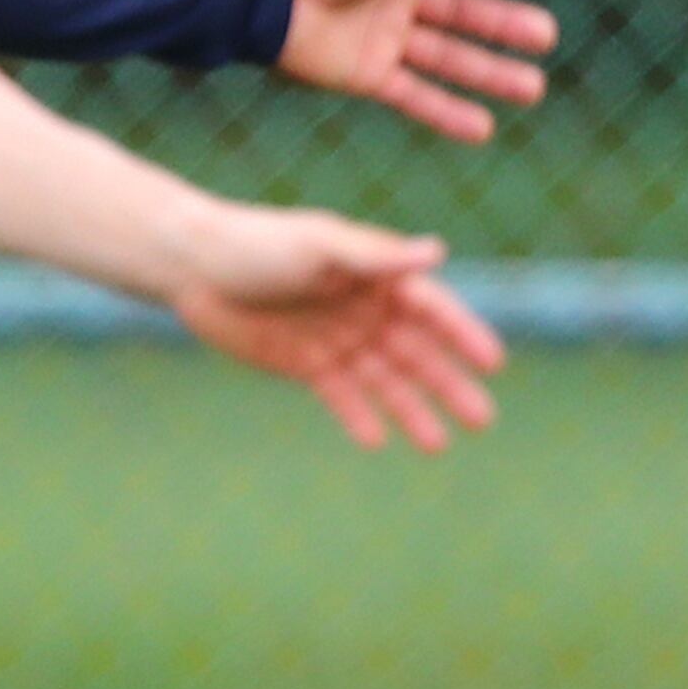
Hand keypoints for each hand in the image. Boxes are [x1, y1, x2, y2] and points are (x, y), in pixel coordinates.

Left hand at [165, 205, 502, 451]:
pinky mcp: (307, 364)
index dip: (463, 333)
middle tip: (483, 419)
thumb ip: (375, 255)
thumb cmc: (258, 243)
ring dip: (412, 410)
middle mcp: (364, 309)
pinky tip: (378, 439)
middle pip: (417, 352)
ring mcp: (338, 338)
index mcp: (375, 273)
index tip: (493, 362)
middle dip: (449, 384)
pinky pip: (341, 396)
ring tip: (438, 445)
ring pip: (385, 381)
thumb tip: (438, 250)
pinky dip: (359, 416)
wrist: (194, 266)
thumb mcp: (318, 245)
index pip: (431, 307)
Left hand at [280, 0, 556, 142]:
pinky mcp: (364, 72)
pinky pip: (413, 95)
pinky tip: (484, 128)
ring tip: (534, 88)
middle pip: (459, 10)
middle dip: (502, 24)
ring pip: (446, 56)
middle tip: (546, 36)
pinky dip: (446, 113)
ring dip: (489, 72)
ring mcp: (380, 33)